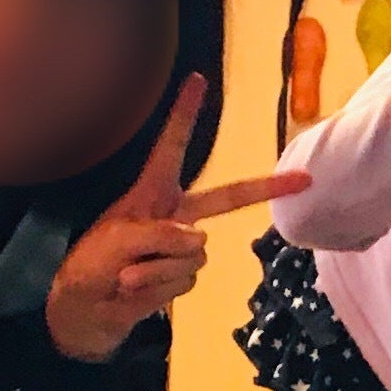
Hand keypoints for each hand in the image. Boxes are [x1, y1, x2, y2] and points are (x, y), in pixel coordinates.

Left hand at [46, 73, 304, 362]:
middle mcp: (175, 215)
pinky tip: (135, 290)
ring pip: (193, 254)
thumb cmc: (92, 264)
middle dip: (266, 188)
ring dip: (155, 269)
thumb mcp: (119, 239)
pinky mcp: (183, 277)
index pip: (172, 147)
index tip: (197, 80)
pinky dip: (157, 288)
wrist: (86, 310)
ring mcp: (181, 248)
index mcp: (152, 192)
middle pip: (227, 199)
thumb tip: (198, 241)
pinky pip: (185, 280)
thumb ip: (161, 235)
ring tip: (126, 275)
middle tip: (304, 178)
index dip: (185, 115)